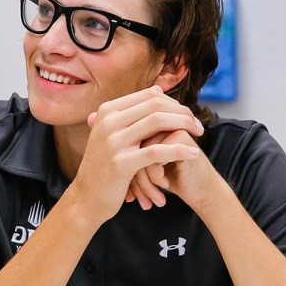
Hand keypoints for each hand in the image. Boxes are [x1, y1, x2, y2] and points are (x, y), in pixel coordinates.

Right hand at [73, 86, 201, 222]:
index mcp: (107, 111)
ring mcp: (113, 141)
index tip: (188, 115)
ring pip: (157, 122)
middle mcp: (108, 121)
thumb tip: (158, 89)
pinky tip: (193, 153)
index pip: (149, 96)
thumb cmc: (105, 166)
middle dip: (182, 112)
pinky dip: (178, 150)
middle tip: (198, 125)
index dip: (173, 102)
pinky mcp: (121, 163)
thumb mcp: (112, 133)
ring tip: (198, 135)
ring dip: (183, 125)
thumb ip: (132, 112)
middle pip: (155, 106)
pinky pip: (156, 151)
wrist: (87, 197)